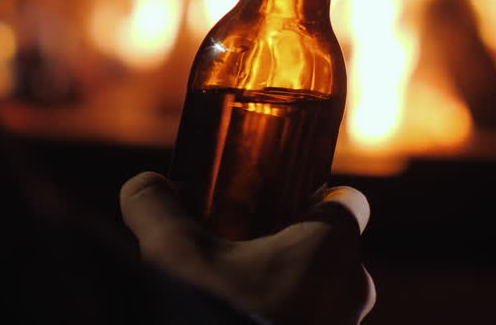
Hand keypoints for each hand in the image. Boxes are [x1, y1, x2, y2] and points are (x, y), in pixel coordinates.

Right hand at [120, 172, 375, 324]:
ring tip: (229, 300)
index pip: (347, 201)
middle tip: (234, 254)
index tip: (272, 205)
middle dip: (284, 250)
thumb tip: (143, 184)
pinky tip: (235, 323)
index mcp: (331, 247)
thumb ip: (153, 205)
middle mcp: (352, 290)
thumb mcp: (172, 254)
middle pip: (327, 251)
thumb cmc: (214, 316)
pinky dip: (280, 322)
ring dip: (280, 293)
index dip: (311, 197)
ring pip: (317, 296)